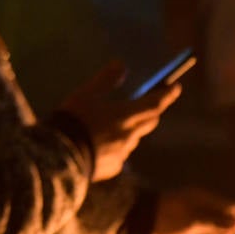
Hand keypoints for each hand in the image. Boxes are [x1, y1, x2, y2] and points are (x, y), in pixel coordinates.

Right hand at [57, 61, 181, 181]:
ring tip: (113, 124)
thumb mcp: (86, 94)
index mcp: (126, 116)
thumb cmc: (73, 121)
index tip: (176, 86)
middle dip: (152, 111)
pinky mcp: (113, 168)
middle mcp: (129, 136)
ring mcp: (122, 154)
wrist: (59, 158)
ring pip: (134, 138)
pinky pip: (120, 154)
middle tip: (149, 102)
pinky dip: (116, 145)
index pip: (156, 104)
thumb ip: (105, 80)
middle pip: (149, 122)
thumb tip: (121, 64)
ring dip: (131, 129)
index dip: (167, 94)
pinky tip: (100, 144)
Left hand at [150, 186, 234, 233]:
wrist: (140, 217)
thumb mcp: (194, 222)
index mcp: (206, 198)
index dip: (233, 226)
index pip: (233, 210)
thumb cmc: (168, 217)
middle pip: (223, 223)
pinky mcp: (186, 222)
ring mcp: (194, 212)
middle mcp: (203, 204)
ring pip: (210, 231)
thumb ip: (217, 224)